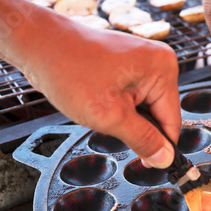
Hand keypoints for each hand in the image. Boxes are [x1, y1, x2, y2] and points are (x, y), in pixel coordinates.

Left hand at [22, 22, 180, 168]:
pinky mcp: (128, 67)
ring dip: (126, 119)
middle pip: (159, 114)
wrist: (38, 45)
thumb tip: (164, 158)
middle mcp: (157, 62)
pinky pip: (133, 98)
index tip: (149, 165)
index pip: (172, 121)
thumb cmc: (69, 69)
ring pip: (145, 108)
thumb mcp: (110, 117)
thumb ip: (143, 140)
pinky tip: (101, 102)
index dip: (160, 146)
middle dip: (137, 128)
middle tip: (110, 126)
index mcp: (162, 69)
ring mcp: (142, 63)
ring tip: (101, 109)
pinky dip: (119, 109)